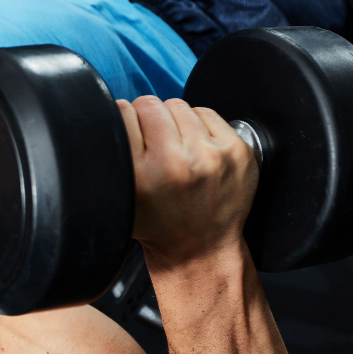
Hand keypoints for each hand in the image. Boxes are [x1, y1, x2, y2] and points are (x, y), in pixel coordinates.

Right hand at [117, 95, 257, 265]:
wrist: (200, 249)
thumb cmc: (157, 222)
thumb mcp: (121, 192)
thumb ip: (116, 150)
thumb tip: (116, 109)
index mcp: (139, 173)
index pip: (122, 111)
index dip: (124, 121)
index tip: (130, 137)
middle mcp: (174, 163)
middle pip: (150, 104)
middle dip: (148, 120)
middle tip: (154, 146)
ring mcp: (210, 155)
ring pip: (178, 105)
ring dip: (174, 122)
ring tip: (176, 149)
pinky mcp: (236, 151)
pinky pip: (206, 112)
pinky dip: (198, 126)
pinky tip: (196, 149)